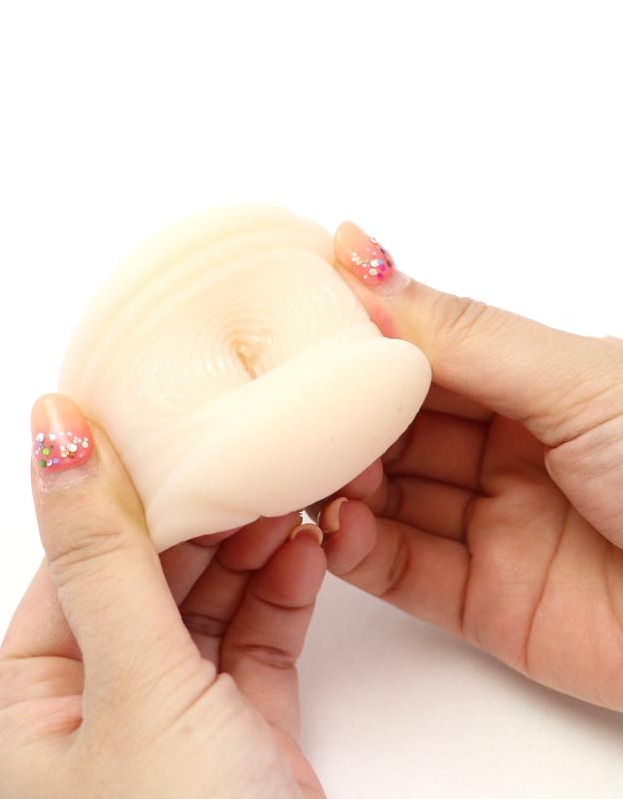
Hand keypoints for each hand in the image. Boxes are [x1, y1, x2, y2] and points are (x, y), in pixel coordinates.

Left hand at [0, 394, 326, 798]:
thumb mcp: (135, 685)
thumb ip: (103, 555)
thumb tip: (51, 432)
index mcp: (29, 710)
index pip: (75, 567)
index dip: (123, 496)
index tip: (167, 427)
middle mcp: (93, 716)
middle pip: (146, 582)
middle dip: (201, 520)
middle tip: (244, 453)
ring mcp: (171, 726)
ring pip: (206, 611)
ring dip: (247, 551)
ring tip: (286, 491)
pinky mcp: (241, 739)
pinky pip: (254, 648)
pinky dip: (279, 597)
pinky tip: (303, 550)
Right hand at [319, 221, 622, 710]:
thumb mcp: (573, 381)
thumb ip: (458, 332)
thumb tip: (361, 254)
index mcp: (527, 386)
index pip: (417, 357)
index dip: (355, 343)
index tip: (288, 328)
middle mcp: (501, 453)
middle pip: (390, 431)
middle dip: (336, 420)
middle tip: (283, 409)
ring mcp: (487, 527)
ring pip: (384, 500)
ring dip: (336, 485)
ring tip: (304, 470)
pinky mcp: (480, 601)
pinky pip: (399, 571)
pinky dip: (358, 552)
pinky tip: (337, 529)